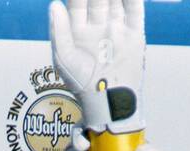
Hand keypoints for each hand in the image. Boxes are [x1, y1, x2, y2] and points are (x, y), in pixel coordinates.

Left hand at [49, 0, 145, 134]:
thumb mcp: (64, 59)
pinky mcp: (134, 33)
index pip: (76, 1)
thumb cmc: (81, 84)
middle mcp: (98, 24)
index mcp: (78, 29)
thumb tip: (54, 4)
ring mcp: (116, 27)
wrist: (107, 102)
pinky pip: (135, 9)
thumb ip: (59, 31)